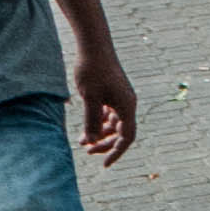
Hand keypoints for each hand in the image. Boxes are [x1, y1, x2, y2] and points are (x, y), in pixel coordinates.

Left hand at [71, 48, 137, 162]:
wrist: (94, 46)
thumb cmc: (92, 70)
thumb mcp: (90, 98)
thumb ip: (91, 121)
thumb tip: (91, 141)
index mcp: (126, 107)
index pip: (126, 137)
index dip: (116, 152)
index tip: (105, 164)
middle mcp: (127, 104)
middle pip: (120, 132)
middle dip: (105, 143)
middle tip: (87, 151)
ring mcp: (120, 98)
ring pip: (113, 123)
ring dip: (100, 133)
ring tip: (82, 140)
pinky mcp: (113, 93)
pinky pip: (109, 114)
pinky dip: (98, 122)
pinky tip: (86, 125)